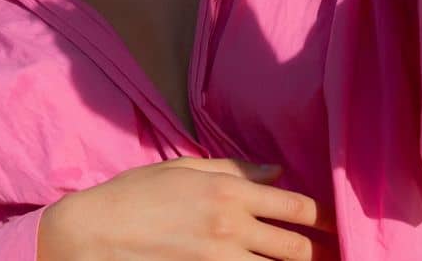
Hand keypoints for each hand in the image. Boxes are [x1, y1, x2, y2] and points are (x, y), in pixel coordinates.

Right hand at [38, 157, 334, 259]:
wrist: (91, 233)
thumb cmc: (134, 194)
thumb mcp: (184, 168)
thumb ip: (235, 169)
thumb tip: (277, 171)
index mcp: (229, 192)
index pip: (295, 207)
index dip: (321, 217)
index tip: (330, 223)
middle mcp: (230, 227)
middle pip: (295, 247)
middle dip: (315, 252)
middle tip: (329, 253)